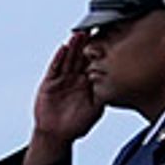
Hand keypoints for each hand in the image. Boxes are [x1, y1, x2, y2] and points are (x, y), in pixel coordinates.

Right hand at [26, 34, 100, 162]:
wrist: (57, 134)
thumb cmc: (77, 124)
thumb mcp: (96, 109)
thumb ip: (103, 96)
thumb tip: (115, 84)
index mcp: (88, 83)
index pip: (94, 63)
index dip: (99, 52)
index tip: (107, 40)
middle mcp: (75, 78)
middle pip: (81, 57)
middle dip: (86, 44)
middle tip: (93, 30)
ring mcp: (62, 79)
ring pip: (68, 59)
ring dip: (73, 47)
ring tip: (79, 34)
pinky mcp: (49, 83)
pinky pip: (54, 68)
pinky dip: (58, 58)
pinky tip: (63, 48)